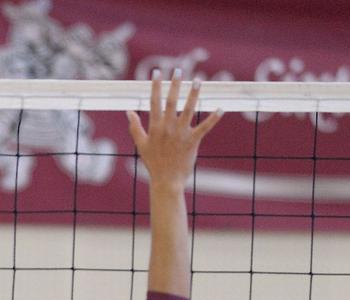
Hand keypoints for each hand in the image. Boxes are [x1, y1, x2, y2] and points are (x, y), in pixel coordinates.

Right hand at [127, 69, 221, 192]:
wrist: (166, 180)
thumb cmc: (153, 163)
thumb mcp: (141, 144)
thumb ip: (135, 127)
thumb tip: (129, 112)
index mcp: (155, 127)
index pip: (154, 102)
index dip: (156, 86)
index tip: (157, 73)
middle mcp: (168, 127)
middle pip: (171, 101)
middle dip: (175, 84)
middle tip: (178, 70)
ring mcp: (181, 134)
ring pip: (189, 110)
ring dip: (193, 94)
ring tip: (198, 81)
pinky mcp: (193, 141)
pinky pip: (204, 127)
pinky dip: (213, 118)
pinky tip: (220, 109)